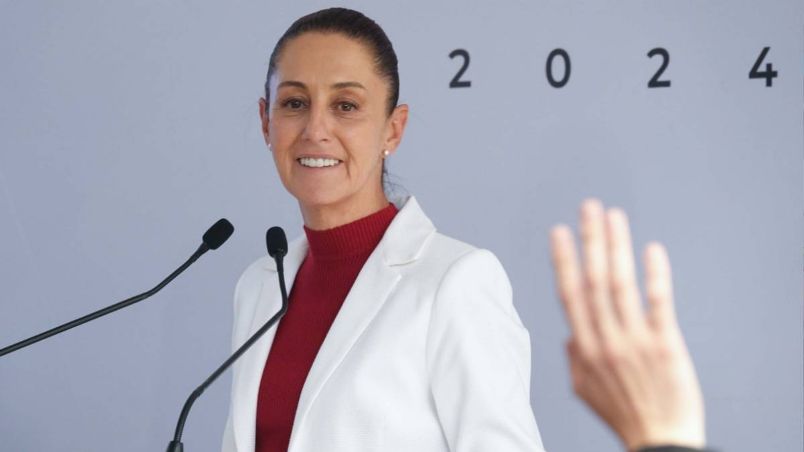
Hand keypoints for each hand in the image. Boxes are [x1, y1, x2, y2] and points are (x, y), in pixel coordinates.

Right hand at [549, 199, 704, 450]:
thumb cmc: (623, 415)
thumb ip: (573, 357)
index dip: (563, 260)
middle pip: (594, 281)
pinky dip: (654, 276)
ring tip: (614, 217)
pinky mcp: (664, 346)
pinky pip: (657, 304)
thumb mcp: (583, 390)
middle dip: (589, 241)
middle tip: (588, 208)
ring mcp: (634, 342)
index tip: (558, 232)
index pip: (570, 294)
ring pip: (620, 286)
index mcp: (585, 348)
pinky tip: (651, 250)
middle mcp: (605, 340)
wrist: (660, 442)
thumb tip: (568, 334)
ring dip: (616, 247)